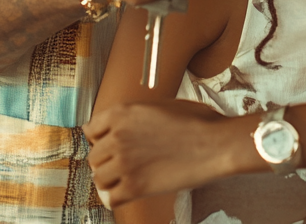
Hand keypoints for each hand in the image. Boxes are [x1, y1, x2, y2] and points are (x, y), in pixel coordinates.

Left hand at [84, 101, 246, 206]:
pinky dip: (116, 197)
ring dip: (109, 179)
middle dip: (106, 160)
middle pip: (93, 155)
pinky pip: (111, 198)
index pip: (91, 128)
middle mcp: (118, 136)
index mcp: (122, 112)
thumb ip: (135, 116)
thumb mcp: (160, 106)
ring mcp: (124, 162)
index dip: (99, 138)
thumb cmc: (195, 122)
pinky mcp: (134, 186)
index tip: (106, 144)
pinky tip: (127, 192)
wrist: (214, 143)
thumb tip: (124, 124)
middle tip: (121, 163)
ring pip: (98, 178)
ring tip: (125, 178)